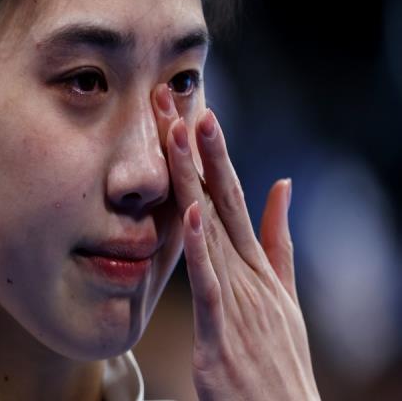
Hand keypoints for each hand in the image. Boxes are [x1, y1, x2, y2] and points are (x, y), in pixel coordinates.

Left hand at [152, 85, 320, 400]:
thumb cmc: (277, 357)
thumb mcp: (282, 292)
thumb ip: (279, 239)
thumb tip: (282, 186)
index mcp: (257, 262)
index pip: (233, 195)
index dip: (215, 154)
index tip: (196, 114)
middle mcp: (249, 271)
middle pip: (221, 199)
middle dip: (200, 149)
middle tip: (178, 103)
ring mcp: (239, 299)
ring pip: (212, 229)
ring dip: (197, 180)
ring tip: (181, 134)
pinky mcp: (224, 334)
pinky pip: (210, 285)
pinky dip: (202, 248)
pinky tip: (190, 212)